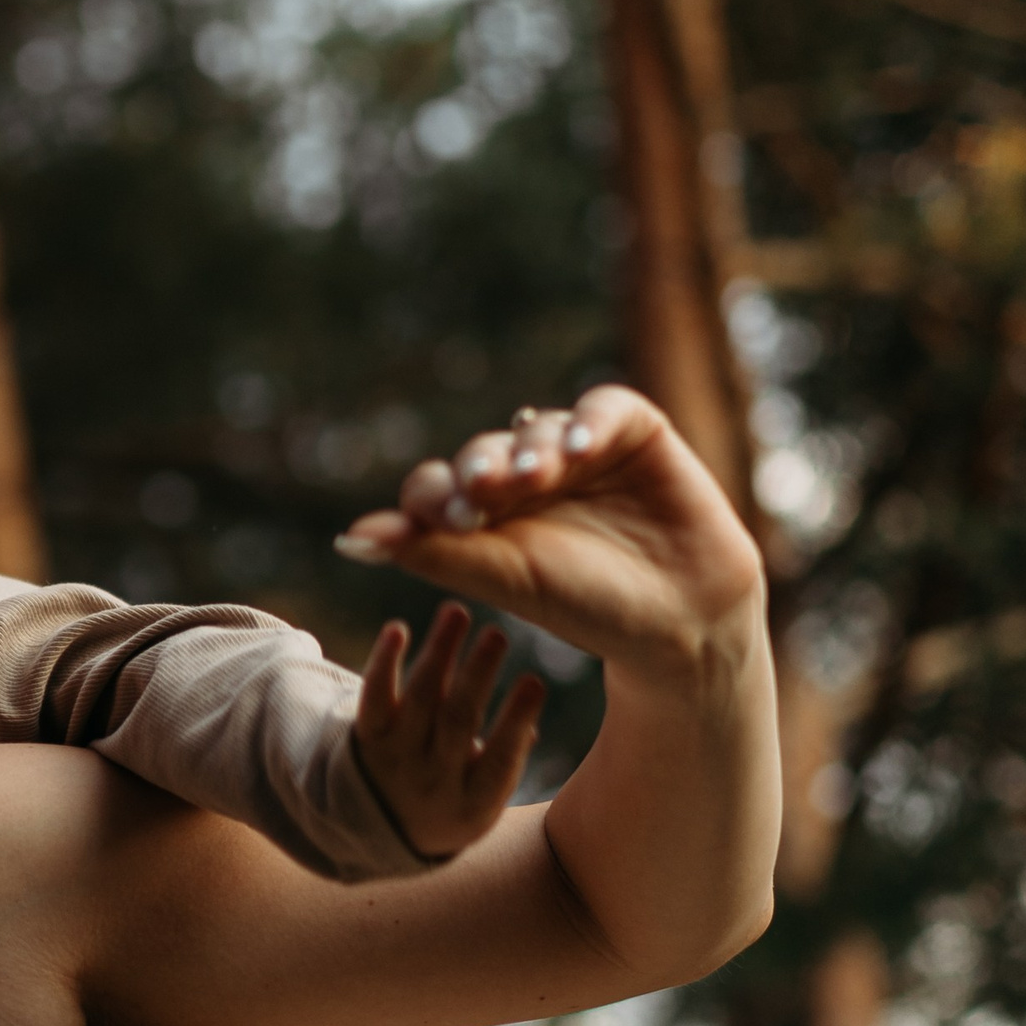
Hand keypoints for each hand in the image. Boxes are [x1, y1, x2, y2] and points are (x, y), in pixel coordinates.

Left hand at [336, 387, 763, 685]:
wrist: (680, 617)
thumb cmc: (588, 607)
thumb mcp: (504, 578)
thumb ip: (430, 552)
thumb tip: (346, 540)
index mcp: (481, 513)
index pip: (436, 487)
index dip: (436, 498)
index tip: (450, 522)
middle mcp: (522, 475)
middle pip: (481, 454)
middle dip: (481, 470)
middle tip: (485, 492)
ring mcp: (575, 448)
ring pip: (534, 429)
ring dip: (530, 450)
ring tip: (538, 476)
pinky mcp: (630, 428)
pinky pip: (600, 408)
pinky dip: (586, 423)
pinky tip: (579, 448)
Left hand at [352, 604, 544, 863]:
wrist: (379, 834)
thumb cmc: (453, 803)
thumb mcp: (484, 800)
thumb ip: (507, 760)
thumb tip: (530, 726)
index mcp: (473, 804)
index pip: (499, 761)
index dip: (516, 721)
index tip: (535, 681)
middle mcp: (431, 782)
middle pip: (456, 722)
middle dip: (477, 675)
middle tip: (497, 634)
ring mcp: (395, 760)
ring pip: (419, 699)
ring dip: (440, 652)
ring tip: (457, 613)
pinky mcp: (365, 738)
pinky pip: (374, 697)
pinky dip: (385, 662)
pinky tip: (398, 630)